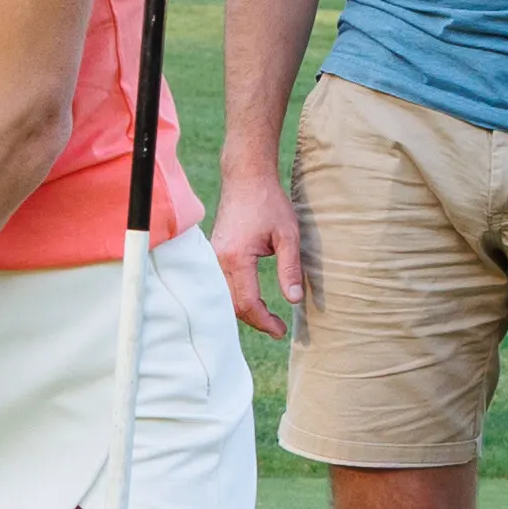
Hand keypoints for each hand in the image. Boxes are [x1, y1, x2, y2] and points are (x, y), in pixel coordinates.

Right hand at [212, 163, 315, 338]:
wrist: (246, 178)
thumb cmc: (269, 203)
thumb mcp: (288, 236)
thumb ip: (290, 269)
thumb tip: (293, 300)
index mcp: (237, 258)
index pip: (248, 303)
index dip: (264, 321)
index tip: (281, 330)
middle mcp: (220, 261)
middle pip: (233, 305)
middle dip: (255, 320)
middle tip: (276, 328)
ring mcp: (214, 257)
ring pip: (225, 297)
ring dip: (245, 310)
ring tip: (267, 317)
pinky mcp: (215, 253)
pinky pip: (221, 284)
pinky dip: (236, 297)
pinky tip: (252, 299)